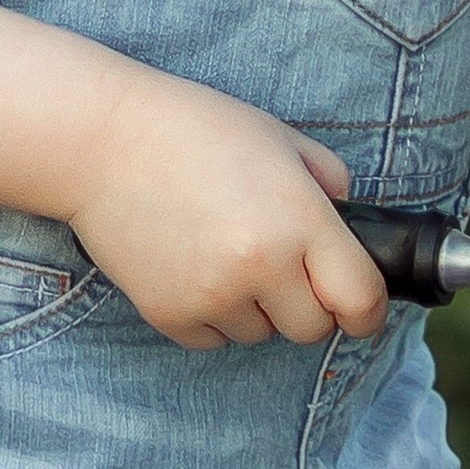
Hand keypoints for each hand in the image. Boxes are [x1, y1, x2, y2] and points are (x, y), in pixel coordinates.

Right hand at [65, 61, 386, 350]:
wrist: (102, 141)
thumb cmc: (195, 130)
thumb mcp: (280, 138)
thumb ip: (329, 181)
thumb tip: (347, 225)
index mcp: (299, 221)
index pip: (360, 299)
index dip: (367, 310)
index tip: (359, 310)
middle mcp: (261, 267)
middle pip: (312, 328)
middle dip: (308, 304)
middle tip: (282, 266)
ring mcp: (212, 295)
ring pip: (261, 334)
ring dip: (256, 307)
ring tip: (224, 251)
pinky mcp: (169, 315)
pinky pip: (213, 338)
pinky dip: (211, 314)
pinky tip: (192, 265)